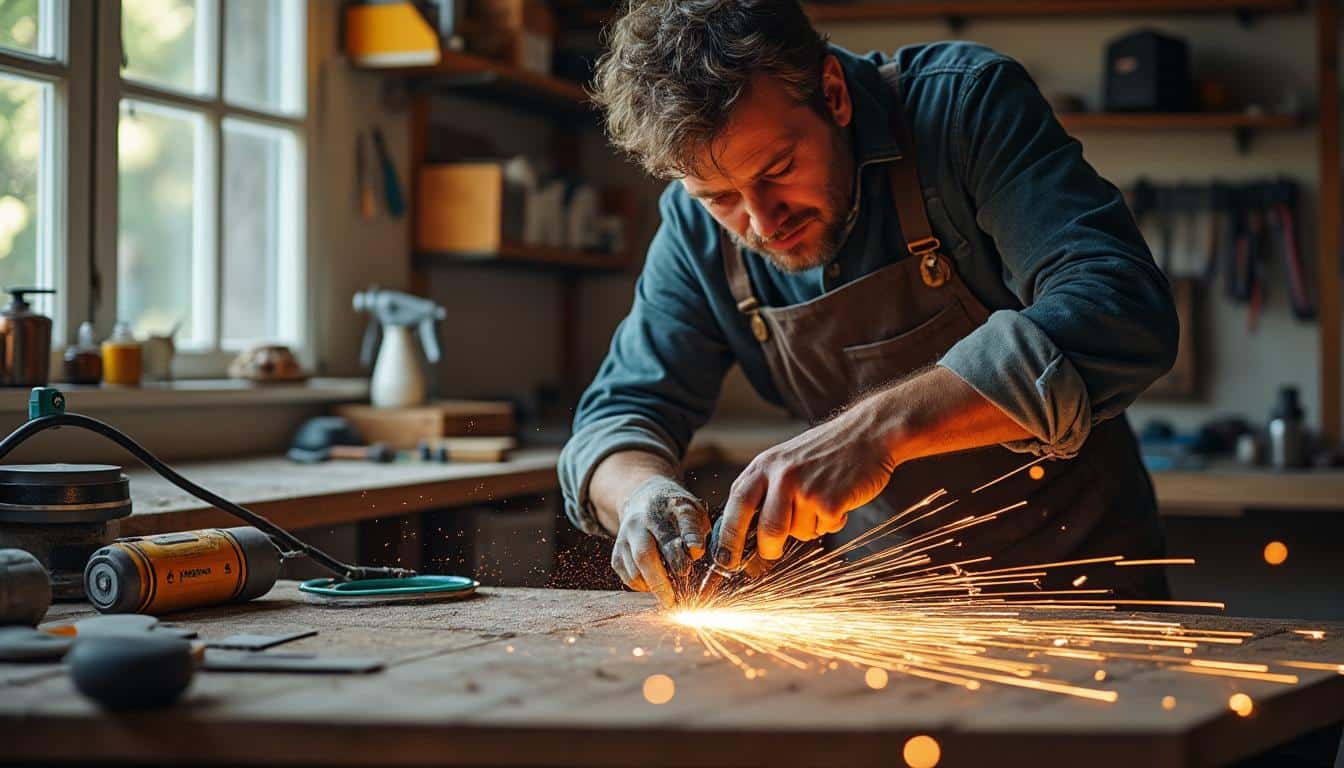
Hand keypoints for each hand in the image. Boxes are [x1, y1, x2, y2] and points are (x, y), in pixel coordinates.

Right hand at [611, 476, 709, 606]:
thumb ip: (697, 532)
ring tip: (668, 595)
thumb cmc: (676, 513)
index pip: (681, 522)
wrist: (643, 497)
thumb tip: (694, 554)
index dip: (690, 537)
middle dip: (660, 581)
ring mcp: (626, 535)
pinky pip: (627, 575)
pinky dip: (642, 586)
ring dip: (652, 587)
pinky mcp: (617, 550)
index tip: (695, 552)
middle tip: (673, 601)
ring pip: (634, 569)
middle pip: (645, 553)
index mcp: (670, 507)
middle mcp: (642, 521)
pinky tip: (654, 585)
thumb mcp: (693, 513)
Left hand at [714, 399, 900, 568]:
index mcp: (764, 465)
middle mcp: (781, 476)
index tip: (724, 560)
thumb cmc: (826, 450)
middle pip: (766, 530)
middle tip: (772, 552)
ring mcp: (806, 488)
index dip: (728, 537)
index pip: (736, 505)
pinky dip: (832, 522)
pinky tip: (839, 498)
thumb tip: (745, 531)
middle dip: (769, 549)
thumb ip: (765, 488)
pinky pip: (824, 528)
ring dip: (810, 526)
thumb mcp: (784, 460)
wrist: (868, 433)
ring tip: (822, 499)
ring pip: (799, 532)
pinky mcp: (831, 501)